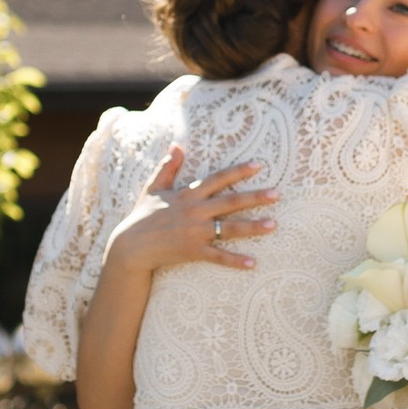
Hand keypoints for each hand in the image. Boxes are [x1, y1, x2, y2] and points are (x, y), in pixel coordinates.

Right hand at [109, 147, 278, 271]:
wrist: (130, 246)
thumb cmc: (142, 215)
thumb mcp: (154, 187)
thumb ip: (167, 167)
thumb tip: (177, 144)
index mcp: (188, 195)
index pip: (218, 179)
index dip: (238, 171)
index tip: (258, 165)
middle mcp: (195, 211)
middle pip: (230, 202)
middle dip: (255, 197)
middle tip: (277, 194)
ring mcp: (195, 232)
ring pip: (229, 228)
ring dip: (253, 227)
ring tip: (274, 225)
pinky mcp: (192, 251)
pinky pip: (218, 256)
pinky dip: (235, 260)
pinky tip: (253, 263)